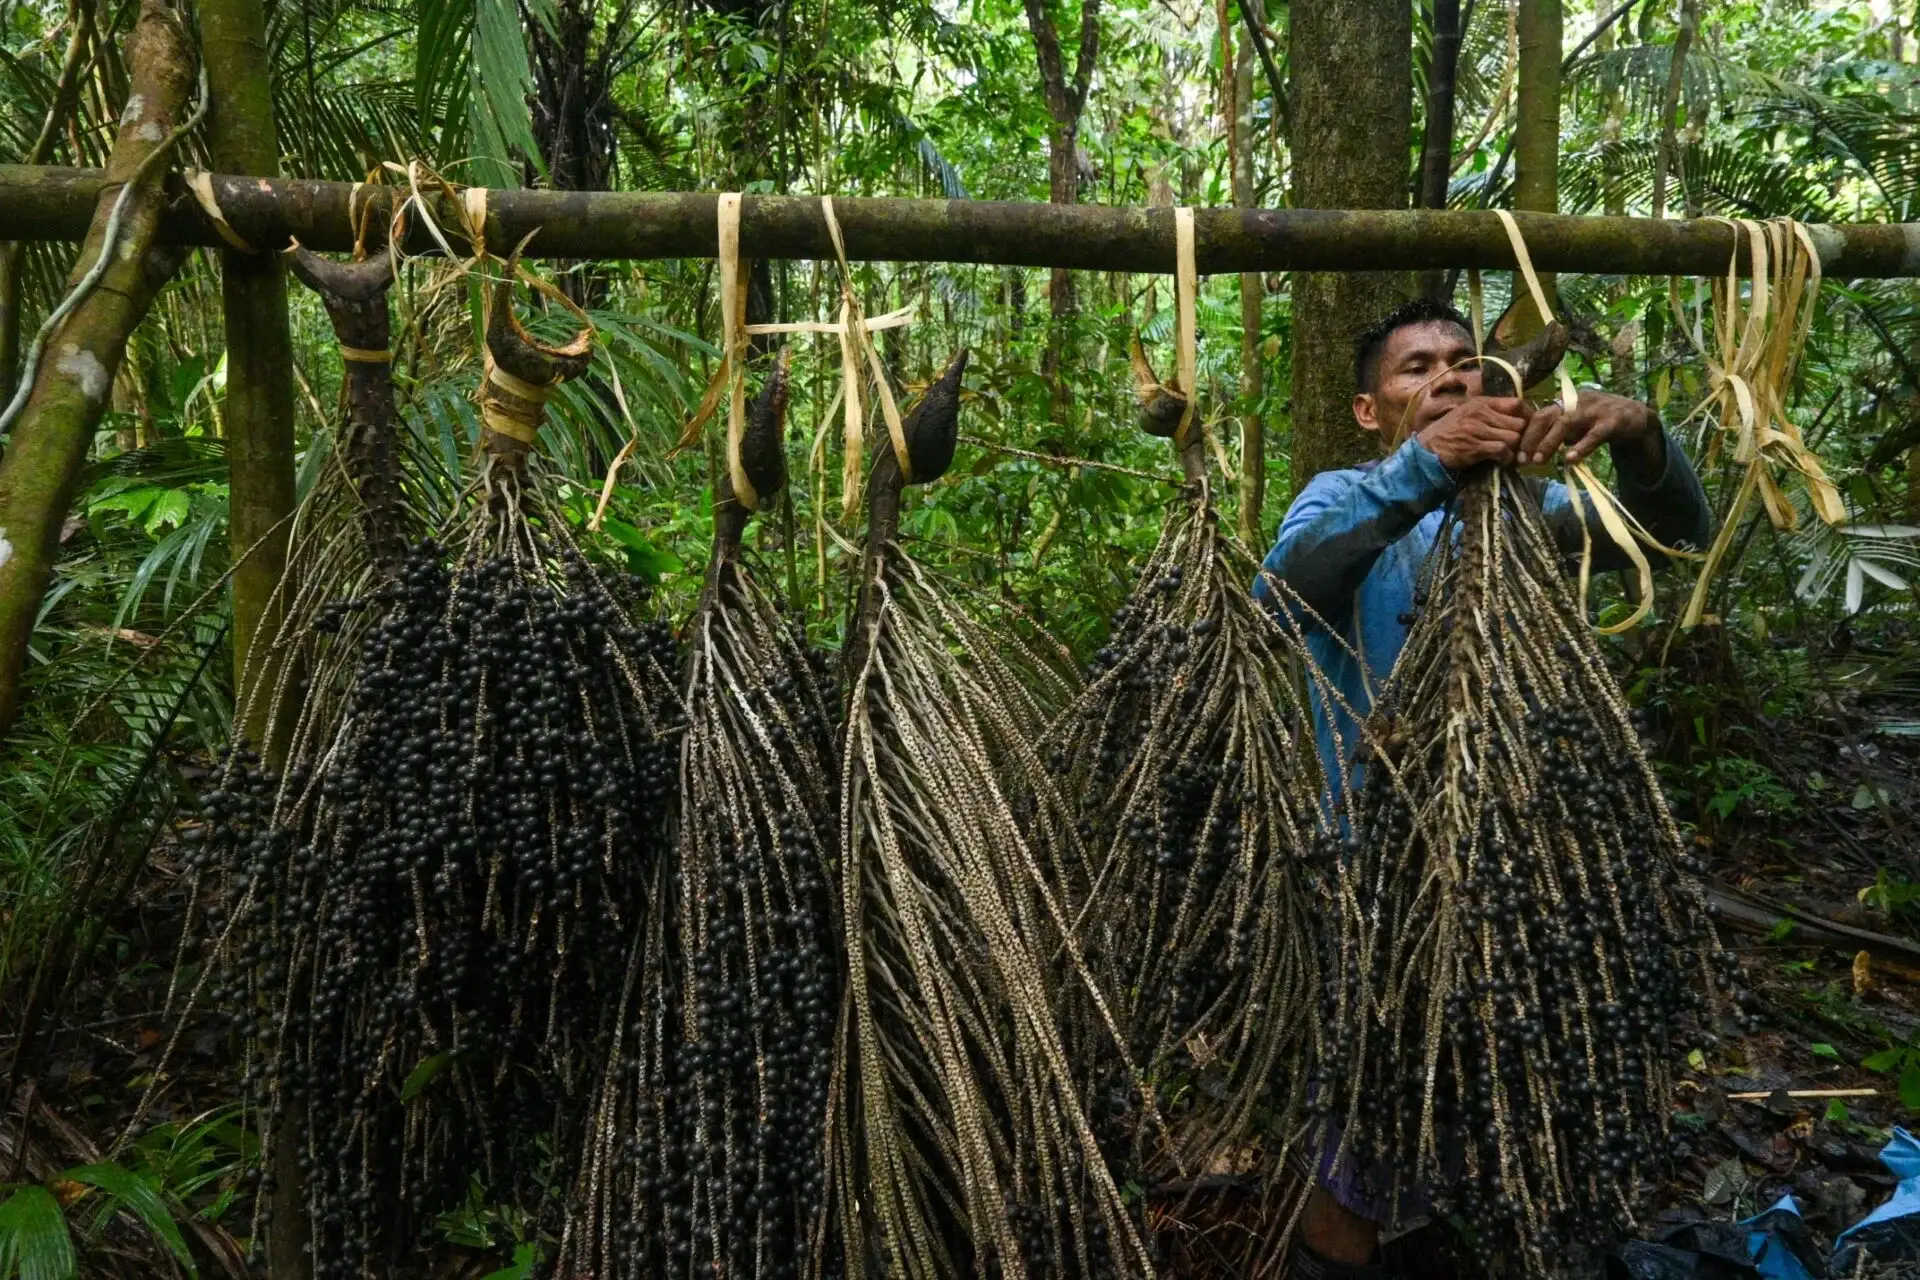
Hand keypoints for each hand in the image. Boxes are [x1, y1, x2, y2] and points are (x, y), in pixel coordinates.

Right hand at [1414, 396, 1528, 470]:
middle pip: (1519, 423)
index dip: (1526, 417)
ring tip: (1507, 455)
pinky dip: (1504, 459)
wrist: (1427, 448)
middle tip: (1517, 447)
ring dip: (1513, 450)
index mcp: (1482, 403)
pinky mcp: (1475, 446)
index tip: (1526, 429)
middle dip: (1521, 438)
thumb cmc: (1448, 432)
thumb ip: (1489, 413)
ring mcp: (1478, 429)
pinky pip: (1502, 450)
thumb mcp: (1467, 414)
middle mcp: (1481, 412)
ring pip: (1513, 438)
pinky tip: (1499, 461)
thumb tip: (1516, 418)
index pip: (1517, 404)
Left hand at [1517, 391, 1661, 471]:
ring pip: (1566, 423)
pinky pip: (1594, 435)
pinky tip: (1569, 460)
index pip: (1538, 416)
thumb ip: (1556, 432)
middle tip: (1521, 460)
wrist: (1637, 417)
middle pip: (1547, 416)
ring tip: (1539, 461)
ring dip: (1550, 442)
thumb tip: (1530, 452)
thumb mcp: (1575, 424)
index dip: (1525, 435)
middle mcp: (1576, 401)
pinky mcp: (1612, 421)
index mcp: (1564, 401)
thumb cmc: (1598, 422)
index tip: (1515, 456)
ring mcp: (1595, 409)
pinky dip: (1580, 447)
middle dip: (1531, 438)